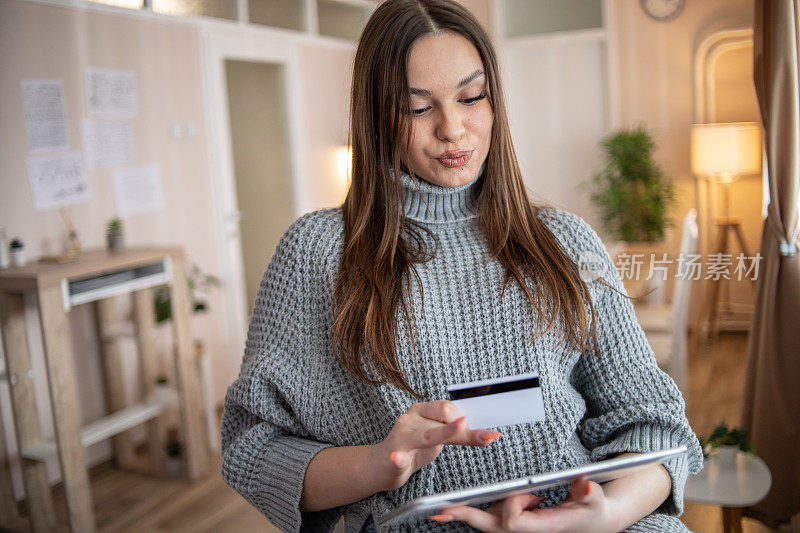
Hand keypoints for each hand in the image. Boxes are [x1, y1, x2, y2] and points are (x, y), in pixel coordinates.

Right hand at [369, 400, 501, 490]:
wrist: (380, 466)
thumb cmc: (411, 449)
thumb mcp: (436, 439)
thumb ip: (457, 434)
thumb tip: (488, 433)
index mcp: (422, 410)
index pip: (449, 407)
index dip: (471, 418)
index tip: (491, 429)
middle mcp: (411, 418)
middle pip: (443, 414)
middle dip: (465, 428)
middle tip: (485, 438)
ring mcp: (401, 436)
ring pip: (428, 434)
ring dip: (445, 432)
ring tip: (460, 427)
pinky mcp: (391, 456)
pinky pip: (396, 456)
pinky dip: (399, 458)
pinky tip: (398, 458)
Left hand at [430, 478, 617, 532]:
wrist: (596, 520)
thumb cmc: (594, 510)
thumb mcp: (596, 499)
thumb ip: (589, 493)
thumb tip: (583, 486)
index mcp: (543, 527)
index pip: (512, 523)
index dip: (513, 506)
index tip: (529, 494)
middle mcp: (527, 531)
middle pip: (490, 527)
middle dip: (466, 516)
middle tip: (440, 512)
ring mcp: (520, 527)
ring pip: (489, 522)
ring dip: (472, 511)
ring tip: (458, 505)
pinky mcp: (517, 521)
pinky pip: (494, 516)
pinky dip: (484, 507)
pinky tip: (479, 502)